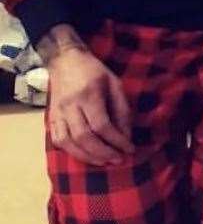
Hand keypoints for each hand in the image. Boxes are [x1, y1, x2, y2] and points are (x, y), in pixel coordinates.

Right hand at [40, 27, 133, 166]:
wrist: (66, 61)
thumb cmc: (95, 72)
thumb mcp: (115, 85)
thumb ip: (122, 110)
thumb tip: (126, 136)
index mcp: (89, 95)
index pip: (102, 125)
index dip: (116, 141)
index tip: (130, 149)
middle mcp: (70, 106)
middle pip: (84, 137)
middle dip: (103, 152)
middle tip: (118, 159)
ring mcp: (58, 113)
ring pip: (68, 142)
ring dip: (87, 156)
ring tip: (104, 161)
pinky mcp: (51, 118)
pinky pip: (57, 141)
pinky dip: (72, 152)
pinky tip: (86, 155)